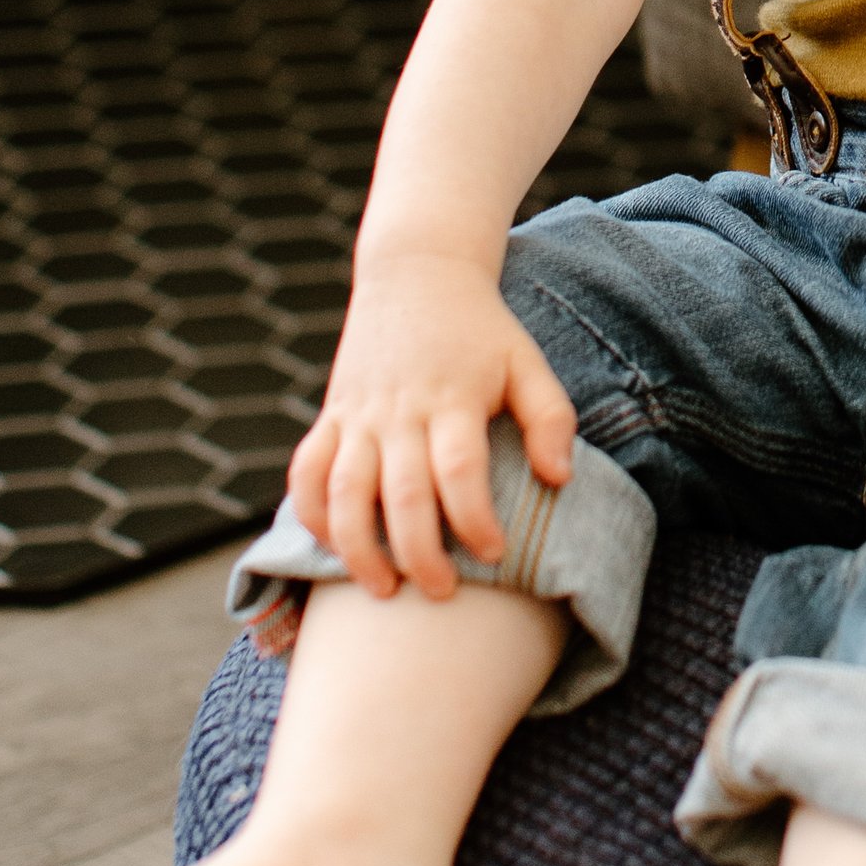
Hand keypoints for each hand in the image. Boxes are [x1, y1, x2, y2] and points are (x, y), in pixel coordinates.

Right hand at [288, 251, 574, 601]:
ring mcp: (358, 414)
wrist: (417, 272)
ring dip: (356, 548)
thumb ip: (550, 418)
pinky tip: (333, 547)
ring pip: (341, 492)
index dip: (474, 520)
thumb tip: (560, 479)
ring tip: (383, 590)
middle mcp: (399, 410)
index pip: (459, 471)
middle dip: (418, 553)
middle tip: (442, 593)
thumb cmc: (481, 329)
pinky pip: (305, 473)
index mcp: (452, 398)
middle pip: (400, 495)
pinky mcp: (331, 415)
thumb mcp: (526, 361)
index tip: (493, 553)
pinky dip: (310, 514)